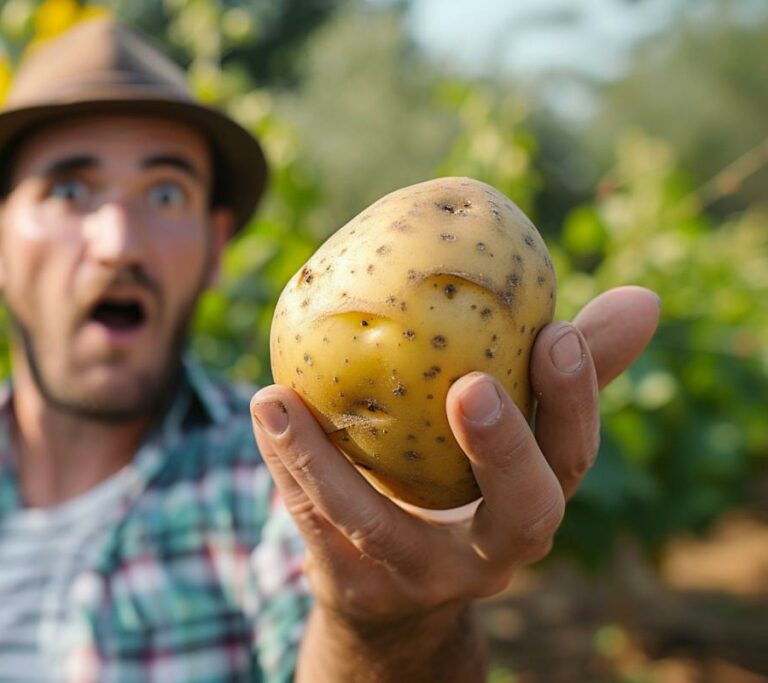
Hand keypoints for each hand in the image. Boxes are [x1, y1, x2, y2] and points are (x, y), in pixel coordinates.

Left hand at [250, 286, 659, 625]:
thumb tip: (644, 298)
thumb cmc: (458, 483)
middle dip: (506, 451)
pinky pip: (316, 524)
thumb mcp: (510, 433)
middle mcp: (491, 555)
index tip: (556, 330)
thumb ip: (560, 373)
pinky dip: (288, 465)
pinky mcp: (355, 587)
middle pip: (523, 514)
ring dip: (325, 461)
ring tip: (278, 397)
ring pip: (380, 527)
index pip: (573, 459)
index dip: (574, 401)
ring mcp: (420, 578)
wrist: (391, 591)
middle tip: (474, 386)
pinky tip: (269, 406)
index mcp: (532, 506)